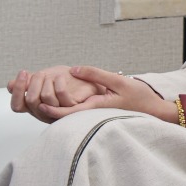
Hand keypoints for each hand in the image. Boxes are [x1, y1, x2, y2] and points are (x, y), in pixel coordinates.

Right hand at [9, 65, 100, 120]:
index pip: (17, 106)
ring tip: (53, 73)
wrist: (92, 81)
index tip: (23, 72)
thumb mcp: (44, 79)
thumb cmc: (67, 81)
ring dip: (47, 81)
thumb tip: (10, 84)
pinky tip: (61, 76)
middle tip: (41, 72)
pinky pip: (63, 97)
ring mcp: (60, 113)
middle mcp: (45, 113)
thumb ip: (28, 82)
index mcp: (35, 108)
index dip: (17, 91)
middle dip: (34, 82)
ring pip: (45, 98)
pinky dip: (59, 84)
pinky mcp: (75, 109)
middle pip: (30, 100)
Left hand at [26, 65, 177, 124]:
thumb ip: (96, 74)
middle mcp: (91, 115)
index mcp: (94, 109)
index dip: (49, 109)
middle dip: (45, 107)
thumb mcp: (119, 82)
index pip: (65, 112)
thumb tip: (74, 69)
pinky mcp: (96, 114)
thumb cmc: (139, 97)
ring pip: (68, 113)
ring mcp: (93, 115)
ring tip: (40, 94)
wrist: (154, 111)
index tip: (37, 101)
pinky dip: (64, 105)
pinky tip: (59, 96)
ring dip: (53, 105)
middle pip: (62, 115)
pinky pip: (76, 111)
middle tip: (31, 95)